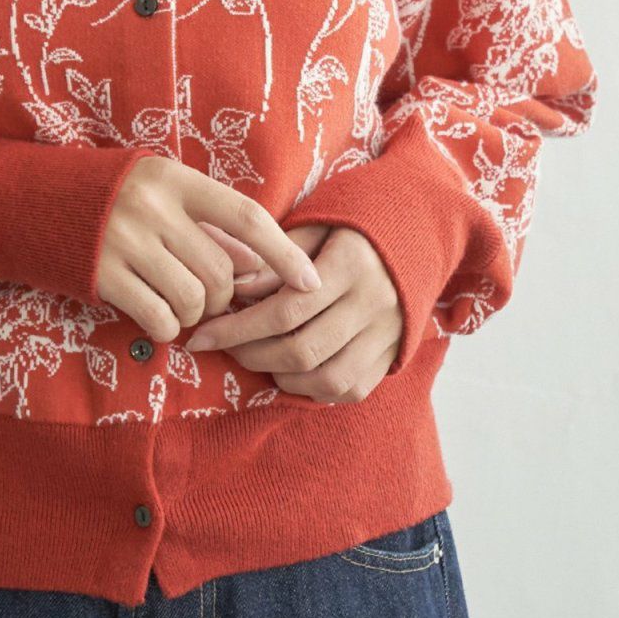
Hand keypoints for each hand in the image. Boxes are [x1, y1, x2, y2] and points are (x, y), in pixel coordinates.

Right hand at [97, 157, 323, 343]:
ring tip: (180, 306)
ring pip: (195, 298)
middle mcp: (153, 207)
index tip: (311, 281)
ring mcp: (125, 241)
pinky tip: (158, 319)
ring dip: (197, 315)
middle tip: (210, 299)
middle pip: (221, 270)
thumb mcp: (158, 193)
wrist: (27, 201)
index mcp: (175, 178)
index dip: (283, 252)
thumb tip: (257, 267)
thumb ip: (204, 223)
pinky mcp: (102, 275)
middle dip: (225, 297)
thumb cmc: (107, 198)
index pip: (246, 216)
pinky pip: (159, 317)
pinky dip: (169, 328)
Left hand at [179, 224, 404, 402]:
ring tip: (255, 357)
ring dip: (280, 376)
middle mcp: (374, 303)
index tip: (202, 335)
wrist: (416, 237)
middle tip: (222, 346)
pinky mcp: (392, 354)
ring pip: (326, 378)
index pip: (285, 310)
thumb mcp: (314, 227)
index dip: (237, 328)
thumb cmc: (351, 229)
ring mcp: (388, 334)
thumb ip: (275, 258)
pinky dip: (313, 389)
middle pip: (302, 349)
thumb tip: (235, 288)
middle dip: (250, 354)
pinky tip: (290, 371)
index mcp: (353, 264)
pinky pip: (349, 389)